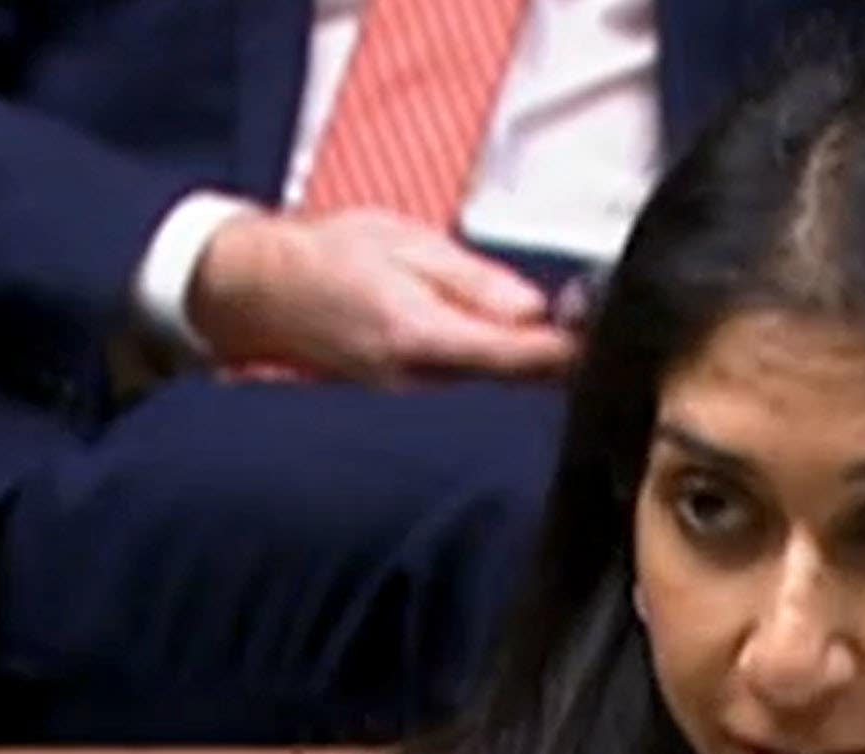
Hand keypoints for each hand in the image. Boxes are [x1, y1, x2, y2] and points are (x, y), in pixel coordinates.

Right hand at [189, 208, 580, 385]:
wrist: (257, 291)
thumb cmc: (326, 255)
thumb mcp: (408, 244)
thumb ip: (476, 282)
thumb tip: (536, 309)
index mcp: (422, 336)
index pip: (519, 359)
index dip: (570, 352)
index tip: (607, 337)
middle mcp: (419, 380)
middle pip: (513, 383)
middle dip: (555, 361)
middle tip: (589, 326)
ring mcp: (411, 397)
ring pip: (491, 388)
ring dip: (526, 365)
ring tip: (554, 331)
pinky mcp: (405, 398)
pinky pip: (465, 387)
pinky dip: (493, 369)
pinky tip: (505, 345)